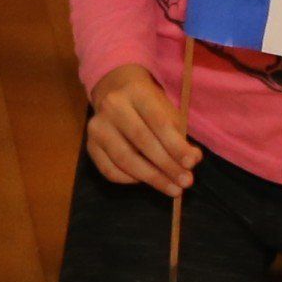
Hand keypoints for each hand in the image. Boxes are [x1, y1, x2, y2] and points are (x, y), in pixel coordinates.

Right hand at [83, 60, 198, 192]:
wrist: (115, 92)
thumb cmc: (149, 104)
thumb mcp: (167, 110)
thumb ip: (179, 135)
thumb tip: (192, 161)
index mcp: (136, 92)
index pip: (158, 122)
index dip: (175, 145)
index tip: (191, 164)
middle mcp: (112, 106)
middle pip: (141, 141)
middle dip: (166, 166)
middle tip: (186, 182)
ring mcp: (97, 126)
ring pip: (124, 159)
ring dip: (152, 178)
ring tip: (173, 189)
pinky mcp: (90, 144)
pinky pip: (109, 170)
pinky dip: (130, 180)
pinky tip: (146, 181)